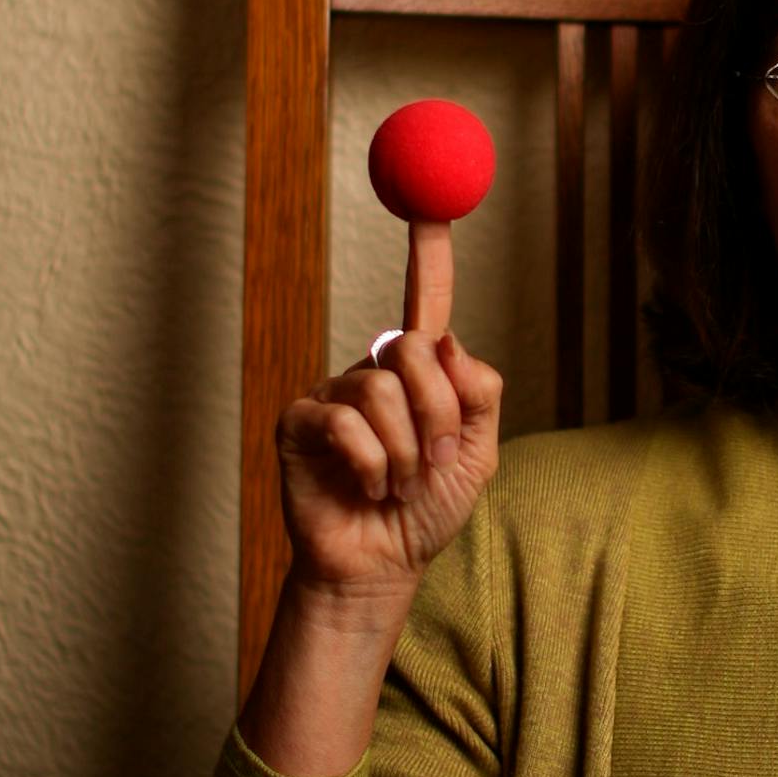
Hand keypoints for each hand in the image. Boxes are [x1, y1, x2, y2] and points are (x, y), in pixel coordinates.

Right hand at [275, 218, 502, 599]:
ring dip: (406, 452)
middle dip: (437, 413)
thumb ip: (477, 394)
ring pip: (382, 391)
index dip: (428, 256)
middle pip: (411, 348)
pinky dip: (373, 466)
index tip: (431, 209)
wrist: (382, 568)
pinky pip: (346, 424)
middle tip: (434, 460)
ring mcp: (333, 394)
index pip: (425, 305)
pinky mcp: (300, 422)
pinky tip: (368, 489)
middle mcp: (374, 372)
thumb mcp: (476, 453)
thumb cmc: (426, 511)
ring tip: (399, 485)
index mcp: (419, 374)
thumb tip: (446, 341)